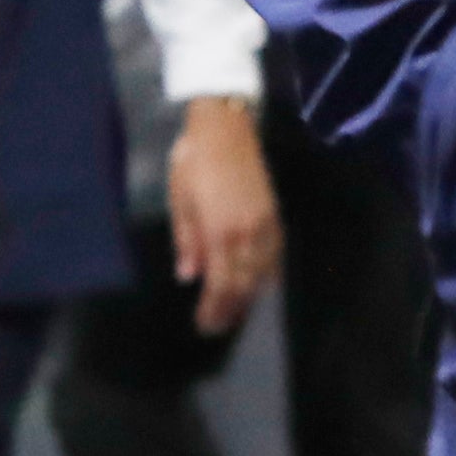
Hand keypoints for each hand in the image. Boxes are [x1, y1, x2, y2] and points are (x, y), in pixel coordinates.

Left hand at [168, 96, 281, 334]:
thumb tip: (189, 277)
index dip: (214, 309)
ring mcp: (265, 224)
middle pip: (244, 285)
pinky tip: (261, 282)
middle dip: (231, 309)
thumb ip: (187, 241)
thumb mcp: (180, 200)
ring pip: (262, 273)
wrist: (225, 128)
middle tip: (218, 327)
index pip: (221, 284)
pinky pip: (275, 254)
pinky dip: (268, 274)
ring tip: (235, 310)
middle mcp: (247, 234)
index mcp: (220, 232)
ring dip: (249, 296)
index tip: (206, 325)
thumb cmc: (193, 162)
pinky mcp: (274, 214)